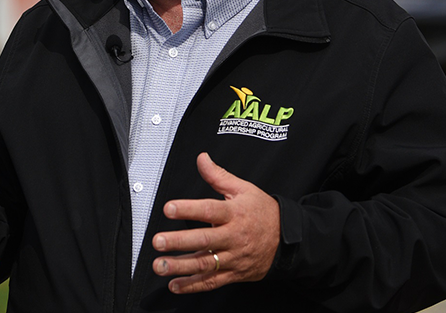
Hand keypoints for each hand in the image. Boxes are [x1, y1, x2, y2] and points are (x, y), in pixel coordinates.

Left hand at [150, 152, 279, 292]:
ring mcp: (234, 257)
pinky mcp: (234, 273)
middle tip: (158, 241)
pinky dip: (193, 285)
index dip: (188, 209)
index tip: (169, 208)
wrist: (288, 240)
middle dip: (179, 241)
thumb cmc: (263, 212)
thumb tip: (201, 159)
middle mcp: (233, 237)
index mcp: (234, 214)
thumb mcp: (243, 189)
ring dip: (180, 267)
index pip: (209, 210)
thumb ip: (218, 176)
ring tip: (160, 265)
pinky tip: (175, 285)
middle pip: (204, 240)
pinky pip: (212, 282)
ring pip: (206, 264)